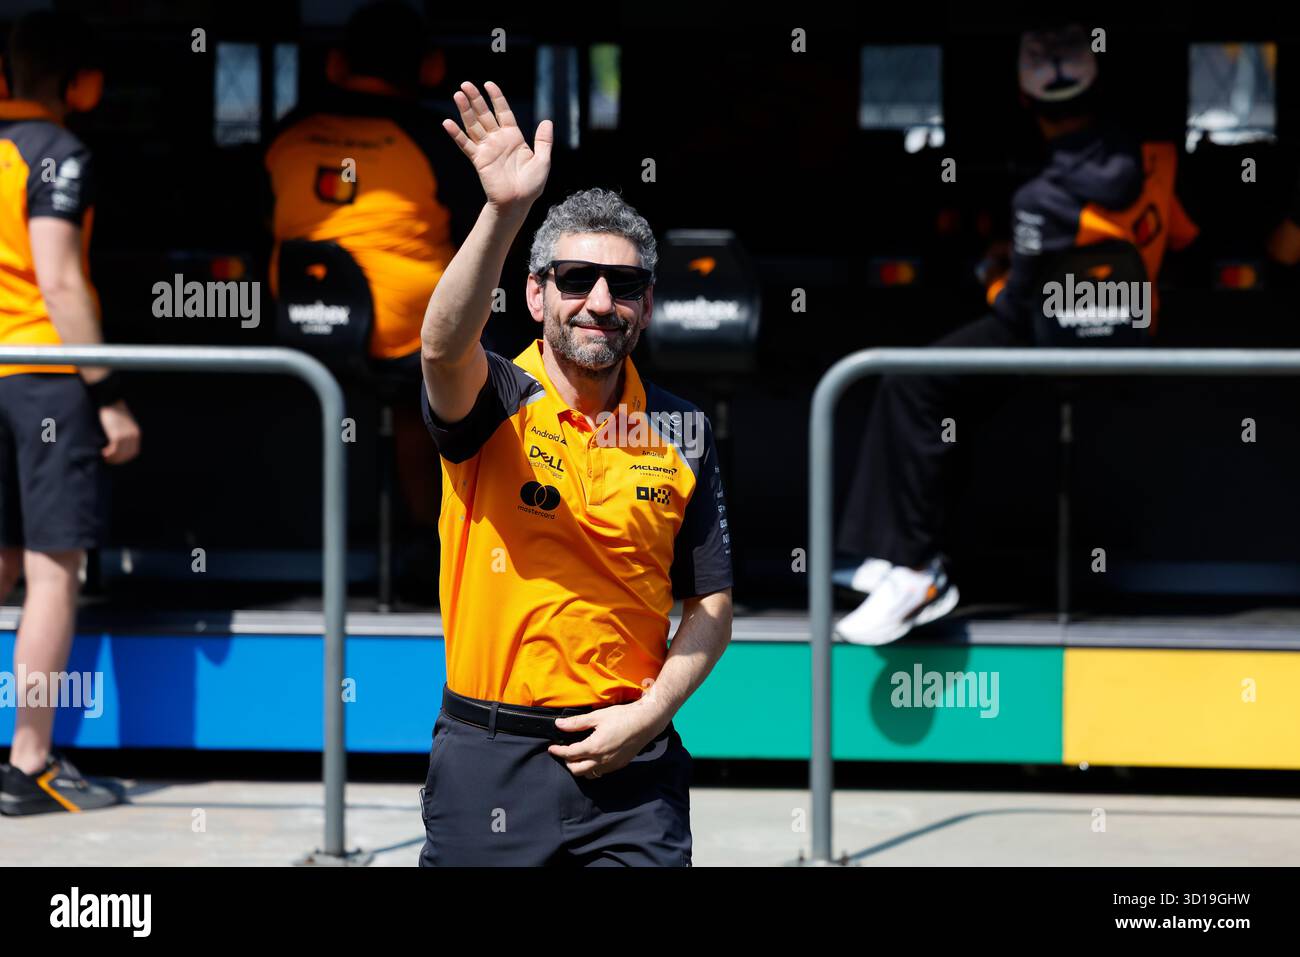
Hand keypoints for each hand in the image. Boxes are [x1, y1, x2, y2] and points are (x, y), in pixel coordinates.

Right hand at [98, 400, 140, 463]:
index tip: (115, 458)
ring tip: (104, 457)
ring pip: (120, 454)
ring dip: (111, 458)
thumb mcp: (123, 424)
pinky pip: (114, 450)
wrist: (111, 399)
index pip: (133, 452)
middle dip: (117, 460)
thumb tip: (115, 444)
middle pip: (127, 455)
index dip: (124, 457)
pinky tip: (102, 452)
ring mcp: (126, 437)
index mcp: (136, 434)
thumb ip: (123, 433)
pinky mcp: (117, 436)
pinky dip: (108, 454)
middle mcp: (133, 437)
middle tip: (107, 460)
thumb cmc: (114, 411)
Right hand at [442, 81, 552, 210]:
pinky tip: (447, 122)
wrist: (517, 203)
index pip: (503, 112)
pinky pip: (465, 145)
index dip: (496, 98)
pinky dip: (456, 134)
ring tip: (458, 94)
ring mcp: (487, 149)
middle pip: (484, 115)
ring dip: (465, 110)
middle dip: (476, 99)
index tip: (489, 84)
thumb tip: (547, 121)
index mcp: (514, 137)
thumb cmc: (531, 185)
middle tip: (466, 84)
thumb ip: (543, 141)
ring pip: (473, 125)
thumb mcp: (543, 161)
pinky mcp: (478, 160)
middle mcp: (498, 140)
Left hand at [548, 696, 670, 779]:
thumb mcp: (597, 716)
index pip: (569, 754)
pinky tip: (593, 758)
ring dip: (580, 768)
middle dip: (567, 762)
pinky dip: (593, 768)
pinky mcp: (619, 765)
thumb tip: (559, 724)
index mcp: (594, 747)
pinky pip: (601, 772)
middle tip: (565, 752)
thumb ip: (576, 723)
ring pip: (589, 774)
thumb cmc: (623, 716)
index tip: (552, 748)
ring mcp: (611, 765)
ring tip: (578, 756)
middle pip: (577, 770)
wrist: (646, 722)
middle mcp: (602, 760)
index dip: (558, 751)